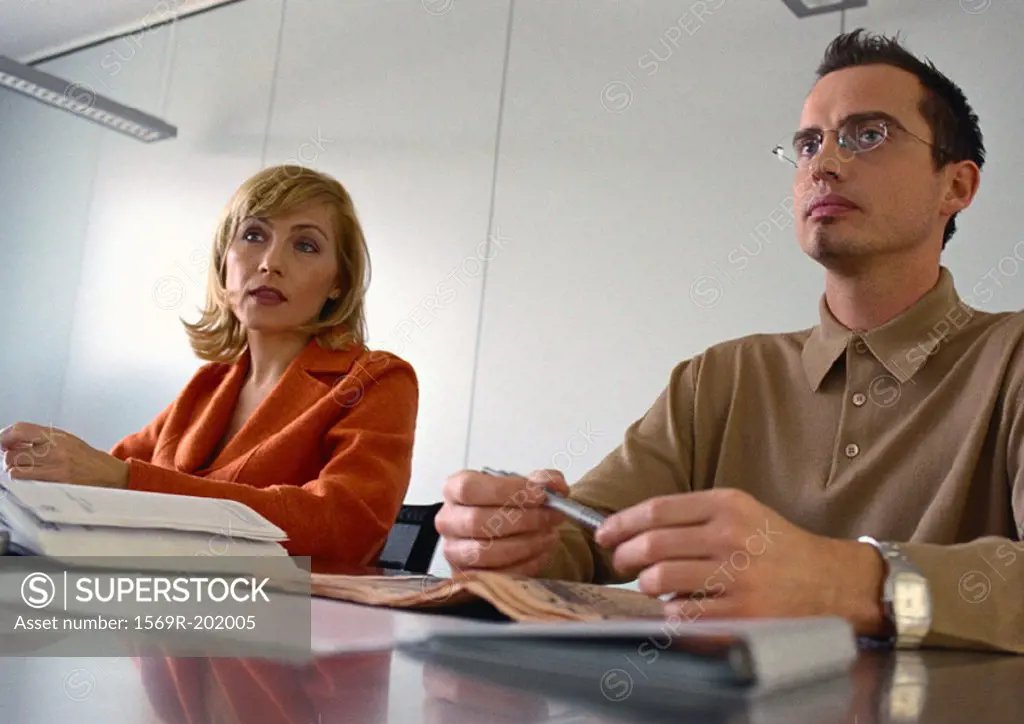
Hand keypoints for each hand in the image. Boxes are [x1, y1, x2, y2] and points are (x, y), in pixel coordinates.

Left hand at [0, 422, 128, 488]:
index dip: (5, 436)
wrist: (109, 474)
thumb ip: (41, 440)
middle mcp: (56, 448)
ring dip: (14, 470)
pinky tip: (29, 480)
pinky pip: (27, 480)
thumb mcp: (67, 441)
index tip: (2, 442)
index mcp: (57, 436)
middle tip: (14, 460)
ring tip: (22, 471)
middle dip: (9, 457)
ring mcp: (56, 465)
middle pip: (14, 451)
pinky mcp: (58, 481)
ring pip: (16, 467)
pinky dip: (23, 480)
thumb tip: (11, 442)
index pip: (20, 429)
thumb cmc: (87, 460)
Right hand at [435, 469, 570, 575]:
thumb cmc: (506, 507)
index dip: (506, 491)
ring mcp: (454, 551)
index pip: (469, 488)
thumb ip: (542, 481)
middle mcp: (448, 520)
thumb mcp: (522, 486)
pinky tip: (542, 553)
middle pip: (477, 520)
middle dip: (523, 519)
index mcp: (454, 490)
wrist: (501, 534)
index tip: (539, 495)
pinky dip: (525, 565)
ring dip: (525, 544)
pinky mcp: (467, 577)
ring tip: (549, 536)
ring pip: (485, 551)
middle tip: (552, 516)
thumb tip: (556, 486)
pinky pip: (495, 575)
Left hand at [594, 488, 887, 634]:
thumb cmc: (778, 547)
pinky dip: (669, 610)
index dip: (622, 523)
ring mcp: (737, 576)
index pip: (657, 510)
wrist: (831, 582)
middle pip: (652, 544)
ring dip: (644, 584)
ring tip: (650, 584)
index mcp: (728, 505)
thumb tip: (634, 528)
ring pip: (659, 579)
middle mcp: (731, 537)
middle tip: (620, 562)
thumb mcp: (742, 512)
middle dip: (624, 555)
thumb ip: (693, 516)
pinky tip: (676, 606)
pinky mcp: (741, 613)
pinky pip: (681, 613)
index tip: (605, 533)